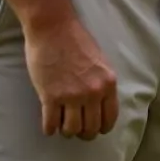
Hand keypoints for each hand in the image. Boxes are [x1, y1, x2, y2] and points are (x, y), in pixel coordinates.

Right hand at [23, 15, 118, 139]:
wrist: (54, 28)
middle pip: (90, 129)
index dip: (101, 127)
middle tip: (75, 128)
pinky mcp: (50, 97)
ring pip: (71, 131)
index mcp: (108, 82)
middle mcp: (93, 92)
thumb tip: (99, 105)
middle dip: (83, 132)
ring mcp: (71, 96)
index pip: (110, 118)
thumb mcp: (100, 62)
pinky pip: (51, 125)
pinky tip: (49, 123)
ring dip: (65, 131)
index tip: (94, 128)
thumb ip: (101, 83)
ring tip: (62, 124)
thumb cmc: (76, 40)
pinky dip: (50, 128)